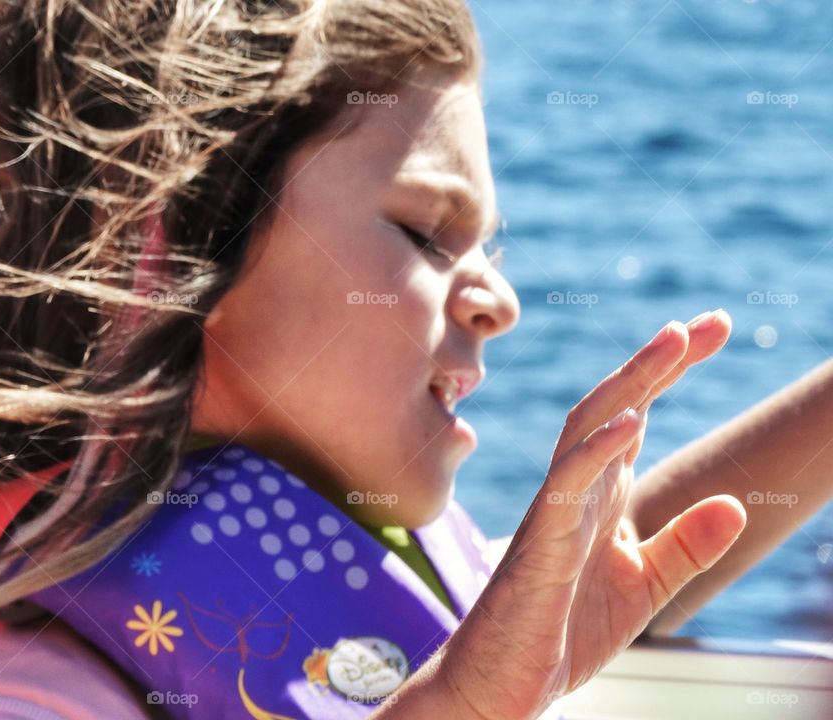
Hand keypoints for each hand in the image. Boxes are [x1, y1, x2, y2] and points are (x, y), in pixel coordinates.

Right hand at [435, 310, 746, 719]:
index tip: (714, 331)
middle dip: (657, 362)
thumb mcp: (645, 586)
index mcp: (599, 496)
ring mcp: (553, 513)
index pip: (636, 416)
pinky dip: (597, 450)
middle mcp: (575, 491)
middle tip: (707, 323)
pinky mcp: (539, 546)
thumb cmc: (562, 631)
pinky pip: (566, 486)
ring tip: (673, 344)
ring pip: (585, 430)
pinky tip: (634, 421)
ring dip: (630, 384)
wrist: (501, 684)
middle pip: (612, 406)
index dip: (672, 373)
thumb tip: (736, 501)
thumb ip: (686, 544)